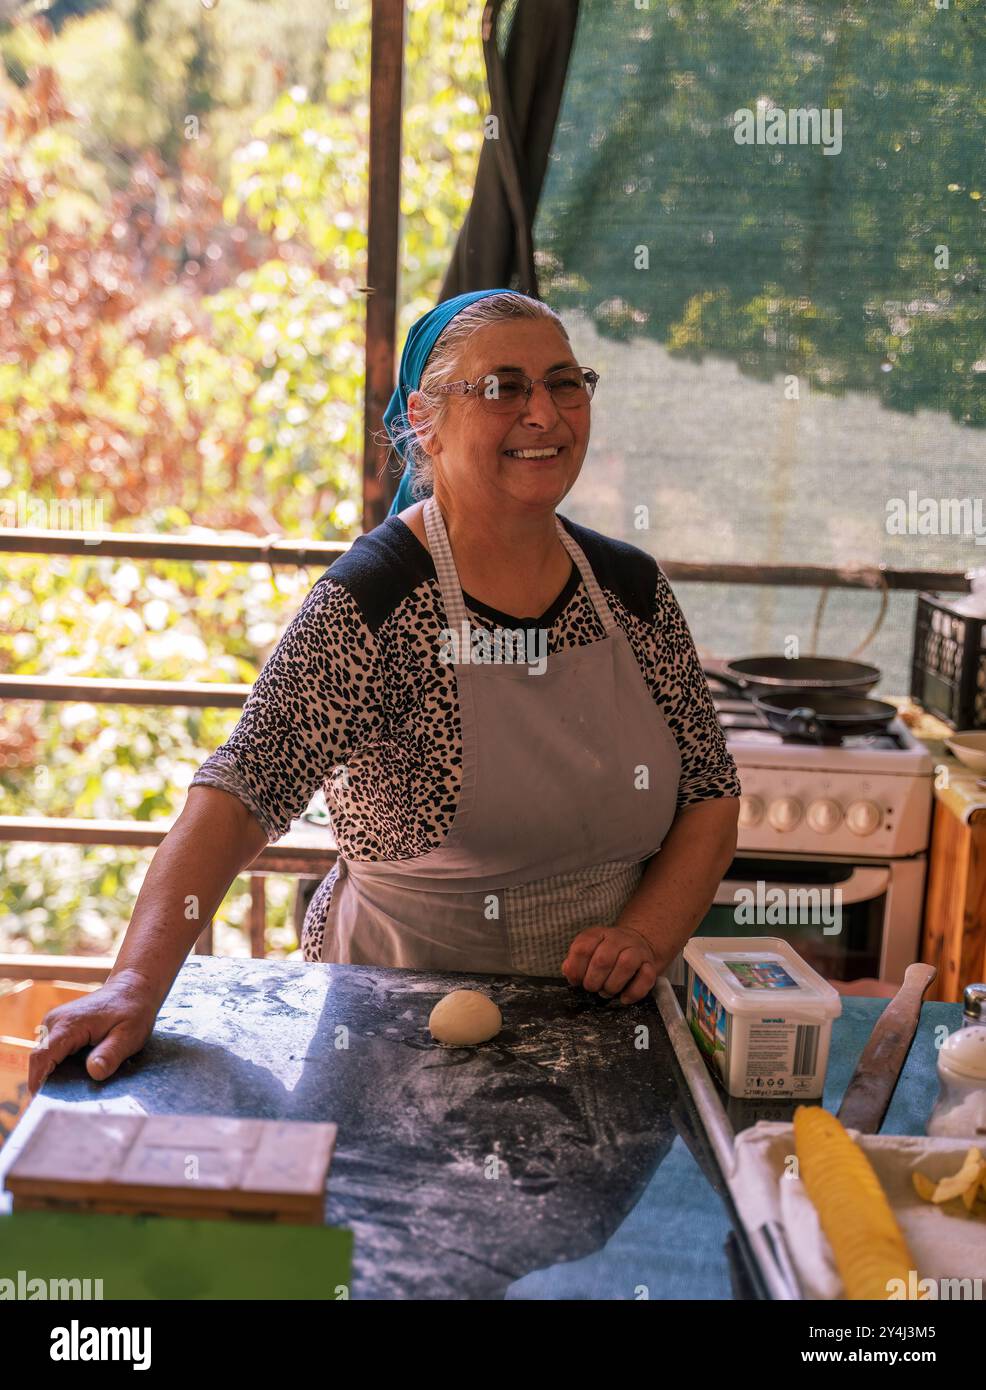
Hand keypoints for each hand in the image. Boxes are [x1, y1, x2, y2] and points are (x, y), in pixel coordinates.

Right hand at [27, 969, 159, 1095]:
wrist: (132, 988)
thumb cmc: (133, 1010)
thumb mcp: (130, 1035)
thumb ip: (111, 1054)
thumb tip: (94, 1072)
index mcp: (68, 1024)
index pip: (42, 1057)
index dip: (39, 1083)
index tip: (44, 1105)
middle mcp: (54, 1022)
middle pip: (40, 1060)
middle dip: (48, 1084)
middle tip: (64, 1107)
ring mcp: (54, 1024)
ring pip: (44, 1057)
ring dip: (54, 1075)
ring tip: (72, 1094)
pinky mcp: (58, 1028)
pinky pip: (52, 1052)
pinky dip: (59, 1067)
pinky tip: (76, 1079)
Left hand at [561, 924, 659, 1005]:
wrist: (637, 944)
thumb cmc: (605, 954)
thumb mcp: (587, 952)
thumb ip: (574, 962)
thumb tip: (568, 971)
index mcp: (597, 934)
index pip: (582, 948)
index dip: (576, 969)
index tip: (576, 981)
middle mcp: (617, 938)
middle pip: (603, 959)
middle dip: (593, 981)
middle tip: (592, 988)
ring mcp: (636, 950)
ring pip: (626, 965)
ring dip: (612, 985)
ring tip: (607, 992)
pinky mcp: (650, 964)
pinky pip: (646, 978)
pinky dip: (633, 992)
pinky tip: (624, 998)